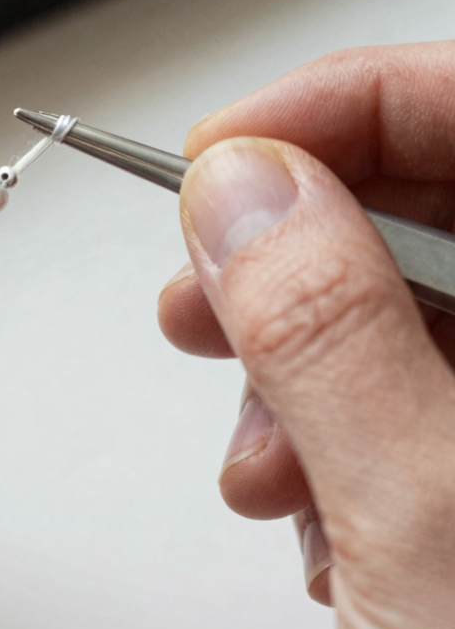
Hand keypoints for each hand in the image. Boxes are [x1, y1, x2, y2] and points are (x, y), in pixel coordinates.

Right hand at [158, 43, 454, 628]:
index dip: (334, 107)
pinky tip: (305, 505)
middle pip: (425, 202)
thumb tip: (237, 185)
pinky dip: (319, 427)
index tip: (214, 154)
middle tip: (198, 297)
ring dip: (292, 365)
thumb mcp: (430, 521)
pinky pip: (390, 383)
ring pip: (391, 300)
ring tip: (257, 458)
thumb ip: (325, 329)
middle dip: (286, 250)